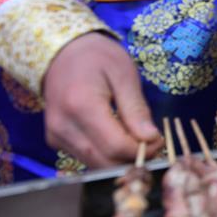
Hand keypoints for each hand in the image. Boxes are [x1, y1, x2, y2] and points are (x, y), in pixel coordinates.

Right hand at [43, 33, 161, 167]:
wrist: (61, 53)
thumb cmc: (98, 57)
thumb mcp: (124, 75)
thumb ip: (136, 109)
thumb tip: (151, 138)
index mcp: (81, 106)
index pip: (116, 146)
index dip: (143, 149)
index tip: (160, 139)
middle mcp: (63, 127)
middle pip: (105, 161)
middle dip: (134, 158)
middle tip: (153, 142)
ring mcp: (56, 136)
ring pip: (95, 164)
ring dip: (121, 159)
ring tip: (139, 139)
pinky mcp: (55, 140)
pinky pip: (86, 157)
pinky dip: (107, 154)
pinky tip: (120, 137)